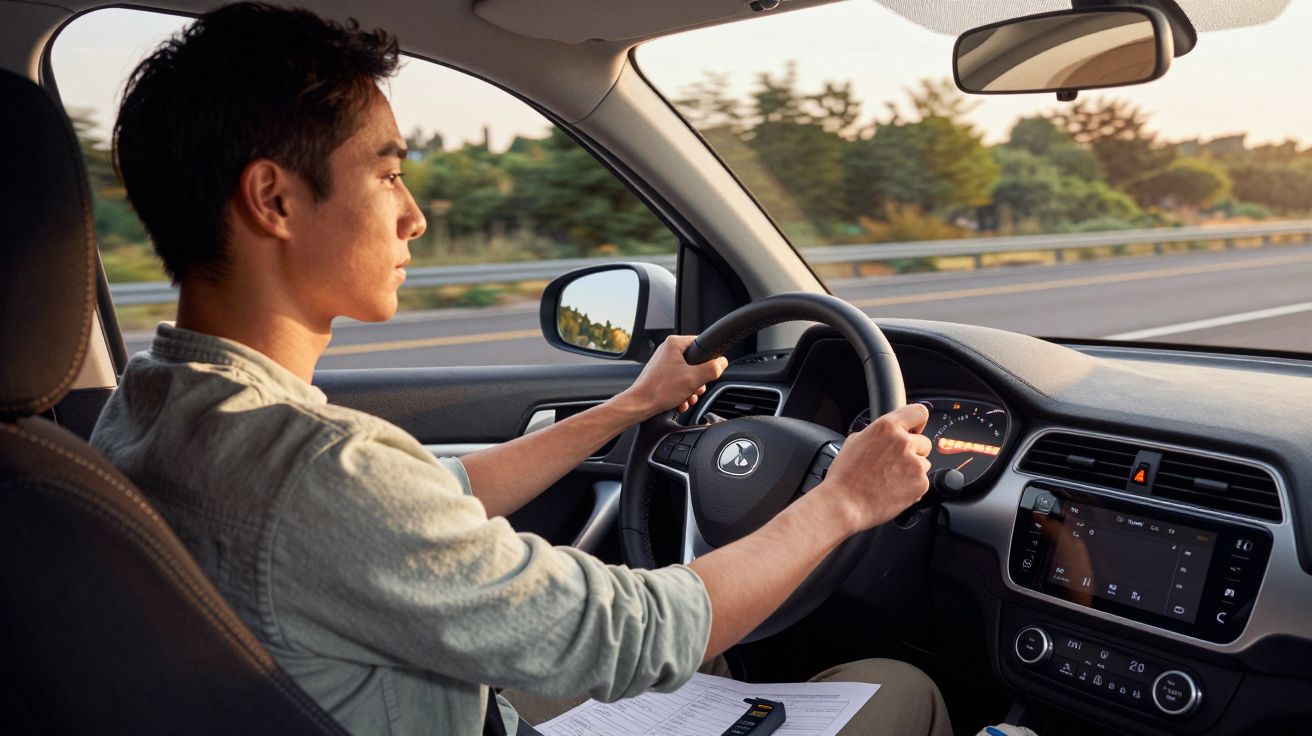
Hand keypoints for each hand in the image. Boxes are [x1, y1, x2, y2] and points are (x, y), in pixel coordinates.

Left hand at [614, 335, 728, 419]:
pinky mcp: (660, 374)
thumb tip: (722, 362)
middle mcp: (667, 350)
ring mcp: (663, 363)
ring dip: (691, 388)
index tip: (708, 371)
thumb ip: (712, 369)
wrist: (639, 405)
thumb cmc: (660, 390)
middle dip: (699, 379)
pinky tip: (680, 401)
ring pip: (687, 373)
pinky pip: (678, 380)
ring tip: (687, 397)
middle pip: (695, 361)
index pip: (701, 344)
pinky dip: (681, 391)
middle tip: (696, 388)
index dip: (708, 359)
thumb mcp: (694, 379)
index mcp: (674, 344)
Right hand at [817, 403, 931, 532]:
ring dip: (912, 469)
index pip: (918, 412)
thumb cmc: (845, 475)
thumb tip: (886, 435)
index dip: (917, 423)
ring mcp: (915, 463)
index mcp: (887, 427)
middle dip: (913, 451)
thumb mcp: (854, 441)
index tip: (914, 430)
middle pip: (924, 442)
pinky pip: (922, 481)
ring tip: (890, 479)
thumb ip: (876, 433)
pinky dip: (912, 486)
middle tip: (894, 463)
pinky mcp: (921, 484)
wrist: (844, 504)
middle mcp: (904, 442)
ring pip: (924, 463)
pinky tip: (893, 489)